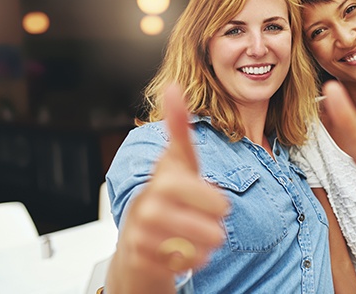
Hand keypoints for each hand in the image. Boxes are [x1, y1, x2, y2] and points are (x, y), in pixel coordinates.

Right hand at [110, 84, 228, 291]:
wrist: (138, 238)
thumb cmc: (167, 195)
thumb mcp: (178, 161)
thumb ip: (179, 128)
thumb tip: (174, 88)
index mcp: (165, 181)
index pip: (217, 202)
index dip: (218, 204)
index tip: (209, 200)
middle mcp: (149, 208)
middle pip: (215, 229)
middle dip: (214, 226)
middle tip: (199, 219)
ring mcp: (142, 236)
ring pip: (203, 250)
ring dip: (203, 245)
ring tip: (189, 234)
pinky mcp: (140, 260)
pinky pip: (187, 267)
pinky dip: (189, 261)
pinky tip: (177, 250)